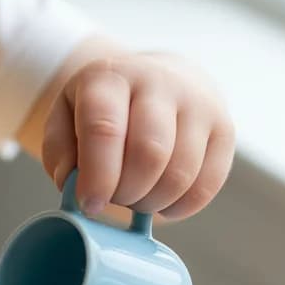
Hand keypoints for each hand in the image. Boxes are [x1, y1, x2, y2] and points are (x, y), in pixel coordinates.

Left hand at [41, 53, 234, 220]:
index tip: (90, 204)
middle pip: (149, 154)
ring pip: (180, 174)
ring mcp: (199, 103)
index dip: (97, 176)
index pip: (105, 129)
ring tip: (135, 197)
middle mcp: (160, 81)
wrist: (155, 81)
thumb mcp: (65, 120)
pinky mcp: (224, 129)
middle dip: (127, 193)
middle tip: (114, 199)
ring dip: (152, 202)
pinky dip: (179, 206)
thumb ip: (60, 153)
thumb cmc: (102, 112)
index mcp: (111, 78)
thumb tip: (75, 187)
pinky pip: (206, 186)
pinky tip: (161, 200)